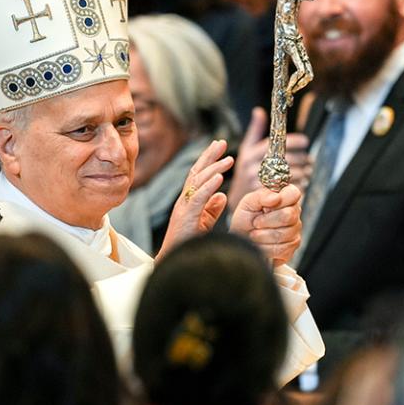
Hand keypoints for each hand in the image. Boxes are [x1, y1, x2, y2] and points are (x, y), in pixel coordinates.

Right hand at [157, 140, 232, 258]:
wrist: (174, 262)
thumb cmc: (188, 244)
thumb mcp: (204, 223)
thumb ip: (212, 209)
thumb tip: (223, 195)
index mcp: (189, 201)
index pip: (199, 175)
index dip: (209, 160)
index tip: (221, 147)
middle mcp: (184, 200)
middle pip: (197, 172)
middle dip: (210, 156)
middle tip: (223, 142)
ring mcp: (184, 207)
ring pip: (198, 182)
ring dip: (214, 168)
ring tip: (229, 159)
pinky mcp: (186, 217)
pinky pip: (198, 198)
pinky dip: (209, 186)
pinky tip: (220, 178)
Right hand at [228, 107, 310, 212]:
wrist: (238, 200)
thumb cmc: (244, 172)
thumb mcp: (246, 150)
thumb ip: (255, 131)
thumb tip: (258, 111)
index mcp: (250, 155)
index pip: (276, 143)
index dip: (294, 142)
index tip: (305, 141)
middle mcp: (254, 168)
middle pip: (287, 160)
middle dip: (302, 158)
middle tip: (309, 159)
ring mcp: (261, 184)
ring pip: (291, 175)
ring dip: (304, 172)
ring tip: (308, 170)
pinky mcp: (269, 197)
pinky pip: (291, 190)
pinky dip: (301, 185)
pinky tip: (303, 182)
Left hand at [230, 183, 302, 266]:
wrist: (241, 238)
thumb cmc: (246, 218)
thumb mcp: (249, 202)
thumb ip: (262, 195)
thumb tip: (275, 197)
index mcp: (286, 198)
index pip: (294, 194)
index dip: (279, 200)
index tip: (265, 206)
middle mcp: (294, 214)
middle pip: (288, 216)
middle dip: (265, 220)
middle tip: (256, 222)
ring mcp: (294, 232)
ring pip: (283, 234)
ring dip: (262, 235)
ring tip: (256, 233)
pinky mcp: (291, 248)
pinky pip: (280, 249)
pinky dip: (265, 247)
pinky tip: (261, 243)